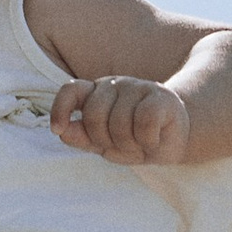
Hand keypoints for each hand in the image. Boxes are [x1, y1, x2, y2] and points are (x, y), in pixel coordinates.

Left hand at [51, 73, 191, 163]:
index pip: (71, 90)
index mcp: (96, 94)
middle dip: (104, 140)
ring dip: (129, 144)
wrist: (174, 139)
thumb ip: (82, 137)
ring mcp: (138, 87)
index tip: (57, 129)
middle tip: (121, 146)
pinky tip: (153, 140)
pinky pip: (144, 123)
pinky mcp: (162, 97)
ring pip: (119, 122)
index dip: (60, 108)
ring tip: (139, 144)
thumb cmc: (135, 139)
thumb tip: (62, 131)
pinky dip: (147, 140)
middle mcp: (114, 85)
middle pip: (93, 115)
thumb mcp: (104, 144)